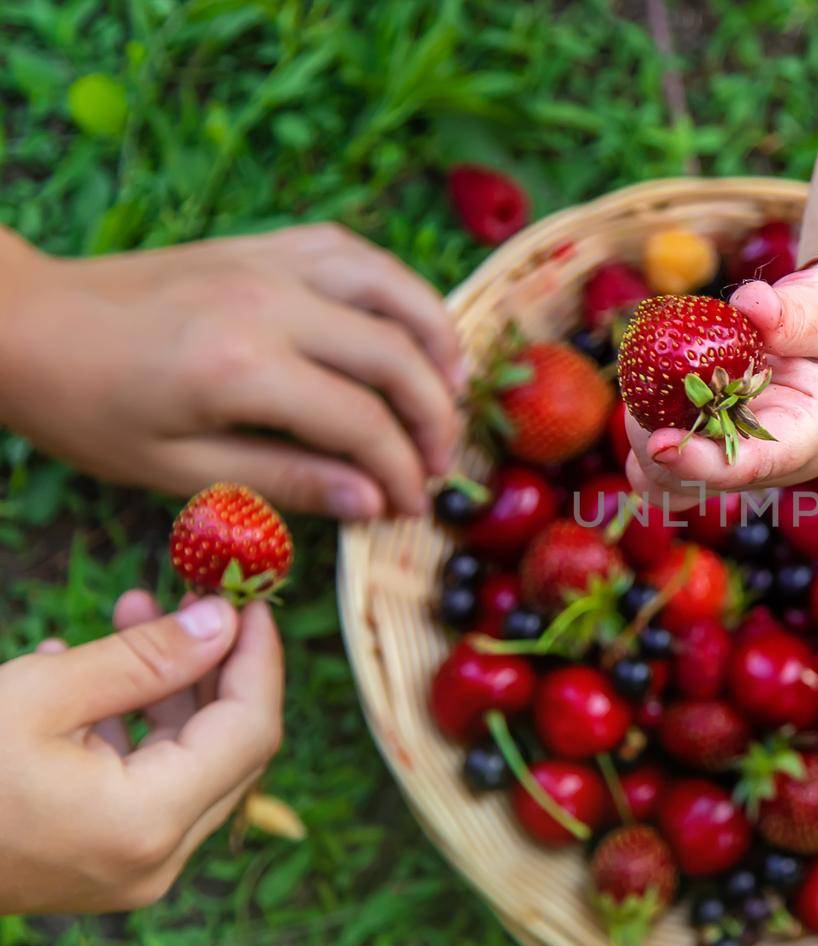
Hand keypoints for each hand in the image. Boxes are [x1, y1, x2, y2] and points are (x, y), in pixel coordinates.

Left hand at [0, 224, 461, 517]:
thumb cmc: (88, 409)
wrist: (26, 323)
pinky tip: (407, 325)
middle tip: (438, 463)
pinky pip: (353, 252)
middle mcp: (269, 304)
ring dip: (436, 339)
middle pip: (396, 355)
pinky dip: (397, 287)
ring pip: (392, 287)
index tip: (411, 507)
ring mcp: (269, 263)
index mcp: (240, 370)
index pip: (362, 423)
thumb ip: (284, 481)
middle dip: (435, 417)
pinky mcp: (262, 244)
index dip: (401, 471)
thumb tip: (372, 501)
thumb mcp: (175, 470)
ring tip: (452, 389)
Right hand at [0, 592, 281, 913]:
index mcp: (148, 823)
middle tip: (187, 597)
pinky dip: (131, 728)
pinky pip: (143, 787)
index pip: (250, 731)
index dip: (259, 659)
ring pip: (187, 765)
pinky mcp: (99, 868)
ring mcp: (129, 873)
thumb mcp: (41, 693)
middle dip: (214, 666)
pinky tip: (84, 671)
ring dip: (167, 688)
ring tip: (130, 611)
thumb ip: (145, 658)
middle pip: (230, 751)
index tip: (250, 599)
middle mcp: (154, 861)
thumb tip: (222, 621)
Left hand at [624, 258, 817, 498]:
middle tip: (640, 386)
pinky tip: (645, 396)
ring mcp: (743, 457)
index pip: (754, 465)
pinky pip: (671, 463)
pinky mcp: (721, 445)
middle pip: (701, 484)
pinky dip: (648, 437)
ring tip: (642, 388)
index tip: (660, 443)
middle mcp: (772, 461)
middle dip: (659, 449)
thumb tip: (749, 304)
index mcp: (811, 437)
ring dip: (645, 450)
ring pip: (676, 485)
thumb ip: (795, 312)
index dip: (702, 462)